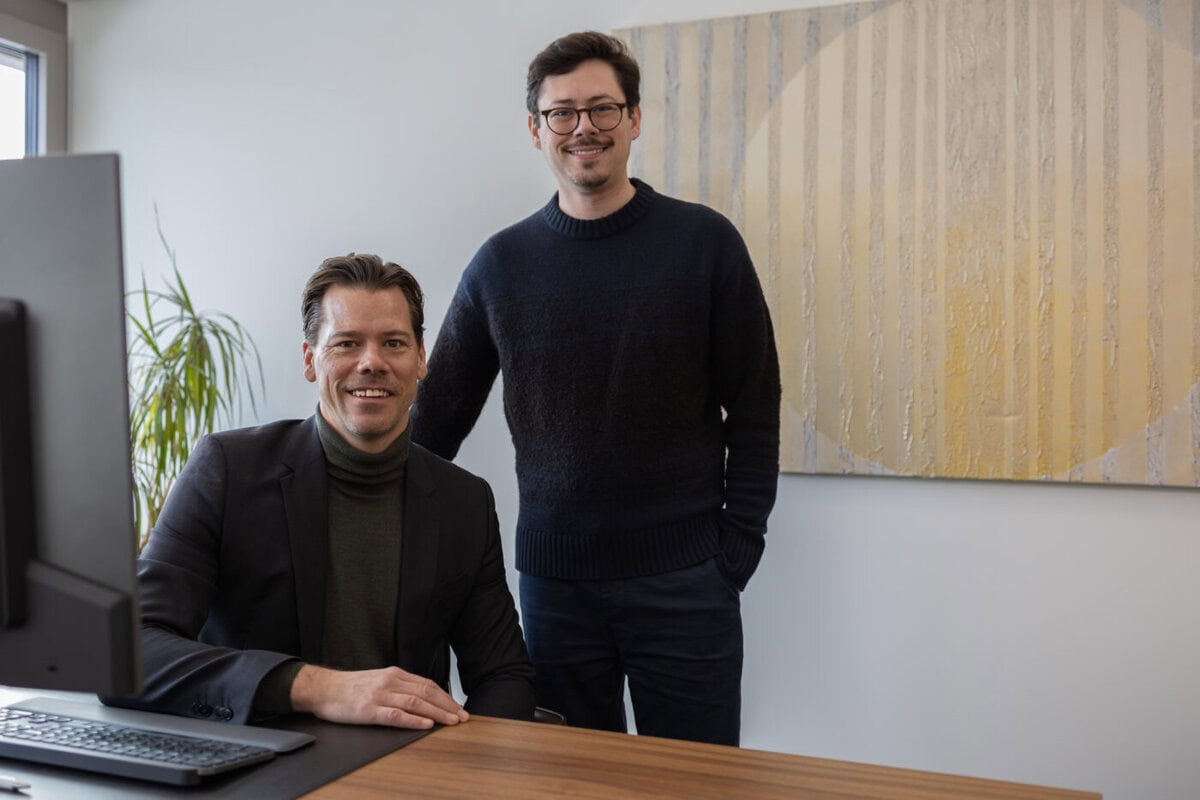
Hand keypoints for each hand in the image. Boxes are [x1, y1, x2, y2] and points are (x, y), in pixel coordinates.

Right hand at [289, 665, 468, 728]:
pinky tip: (425, 725)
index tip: (458, 707)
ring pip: (415, 703)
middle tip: (462, 716)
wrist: (323, 688)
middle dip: (447, 705)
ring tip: (451, 721)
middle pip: (426, 692)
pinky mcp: (369, 710)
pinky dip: (413, 720)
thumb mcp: (378, 680)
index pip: (427, 684)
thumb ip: (398, 687)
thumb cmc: (350, 687)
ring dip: (437, 713)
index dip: (445, 696)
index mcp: (394, 674)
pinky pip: (395, 715)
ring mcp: (380, 696)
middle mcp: (390, 682)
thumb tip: (422, 699)